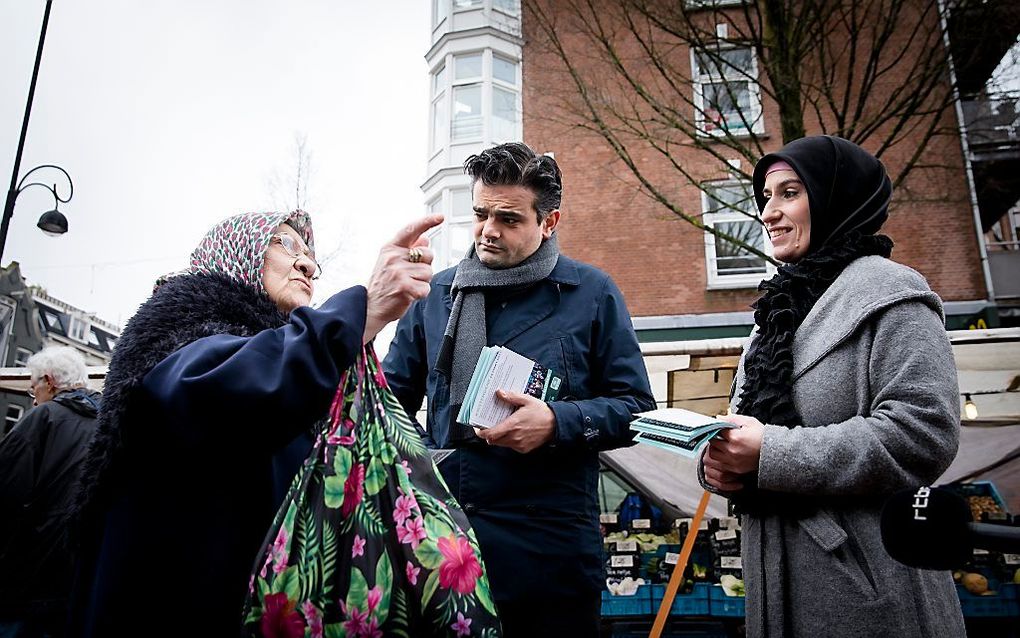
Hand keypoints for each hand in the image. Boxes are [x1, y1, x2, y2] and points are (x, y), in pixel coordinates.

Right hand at [363, 214, 443, 343]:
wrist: (371, 307)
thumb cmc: (384, 283)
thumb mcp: (391, 261)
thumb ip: (408, 249)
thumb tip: (425, 238)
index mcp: (391, 248)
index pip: (411, 230)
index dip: (427, 221)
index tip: (440, 217)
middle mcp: (393, 257)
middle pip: (428, 254)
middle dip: (424, 265)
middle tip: (410, 275)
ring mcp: (398, 272)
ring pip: (428, 273)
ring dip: (422, 281)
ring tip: (407, 285)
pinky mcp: (404, 287)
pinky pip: (426, 288)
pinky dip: (421, 293)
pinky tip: (409, 294)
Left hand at [475, 390, 555, 453]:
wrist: (556, 424)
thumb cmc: (541, 412)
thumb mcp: (526, 400)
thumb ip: (511, 397)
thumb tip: (499, 392)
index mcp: (512, 425)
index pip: (490, 434)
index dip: (481, 432)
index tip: (477, 427)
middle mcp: (514, 437)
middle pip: (493, 440)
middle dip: (489, 434)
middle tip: (489, 425)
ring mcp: (519, 444)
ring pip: (501, 444)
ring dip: (498, 437)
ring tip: (502, 427)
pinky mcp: (524, 449)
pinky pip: (511, 446)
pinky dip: (508, 440)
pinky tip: (513, 431)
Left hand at [701, 413, 764, 490]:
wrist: (775, 452)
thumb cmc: (762, 436)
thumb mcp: (749, 422)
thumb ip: (732, 419)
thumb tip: (719, 418)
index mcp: (735, 437)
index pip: (716, 430)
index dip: (716, 427)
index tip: (717, 427)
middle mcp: (732, 450)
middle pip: (712, 443)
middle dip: (714, 437)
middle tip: (718, 435)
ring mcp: (733, 461)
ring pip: (713, 454)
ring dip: (714, 448)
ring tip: (720, 444)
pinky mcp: (736, 468)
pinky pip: (721, 464)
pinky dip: (720, 458)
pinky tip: (726, 453)